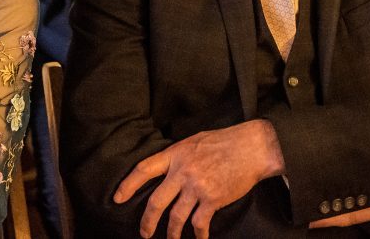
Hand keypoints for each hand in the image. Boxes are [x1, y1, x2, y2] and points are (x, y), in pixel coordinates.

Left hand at [114, 119, 284, 238]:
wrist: (252, 147)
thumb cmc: (225, 141)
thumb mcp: (196, 141)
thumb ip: (180, 156)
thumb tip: (168, 169)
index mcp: (176, 154)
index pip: (144, 169)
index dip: (128, 185)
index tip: (117, 198)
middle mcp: (183, 172)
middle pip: (156, 202)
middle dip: (147, 222)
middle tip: (144, 233)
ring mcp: (197, 187)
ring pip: (176, 218)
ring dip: (172, 234)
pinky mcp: (212, 199)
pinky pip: (199, 224)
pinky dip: (199, 235)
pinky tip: (201, 238)